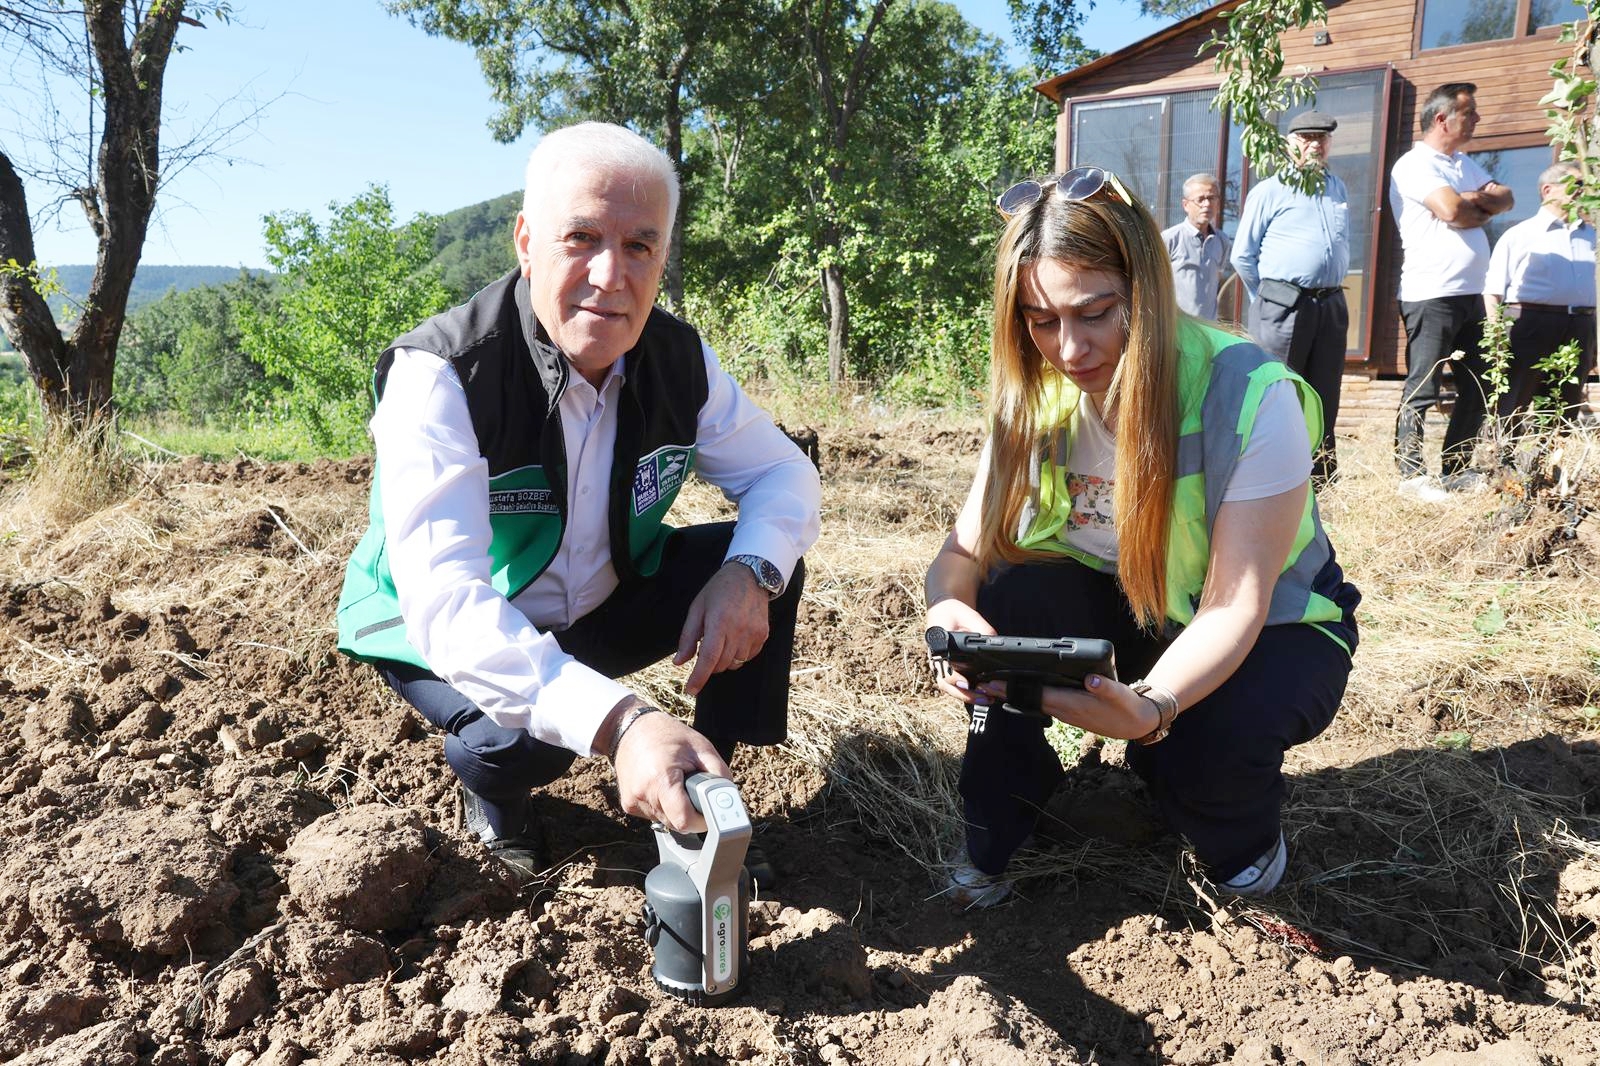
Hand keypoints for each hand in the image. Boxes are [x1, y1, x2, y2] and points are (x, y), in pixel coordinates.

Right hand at [611, 710, 731, 832]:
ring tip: (675, 783)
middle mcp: (643, 794)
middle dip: (690, 812)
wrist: (631, 729)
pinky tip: (662, 786)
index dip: (701, 820)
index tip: (708, 811)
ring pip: (665, 821)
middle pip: (676, 823)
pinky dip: (663, 806)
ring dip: (676, 809)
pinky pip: (654, 815)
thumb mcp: (702, 748)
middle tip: (692, 789)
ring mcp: (633, 801)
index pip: (684, 821)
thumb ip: (719, 775)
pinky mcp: (628, 805)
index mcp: (661, 779)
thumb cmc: (667, 735)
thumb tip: (729, 799)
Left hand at [675, 561, 770, 695]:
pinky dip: (738, 655)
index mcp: (718, 622)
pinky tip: (735, 639)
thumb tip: (679, 662)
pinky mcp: (763, 635)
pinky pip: (748, 657)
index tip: (690, 690)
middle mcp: (738, 630)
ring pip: (735, 663)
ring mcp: (753, 634)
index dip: (698, 677)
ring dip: (724, 660)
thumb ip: (688, 637)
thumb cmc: (719, 590)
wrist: (750, 575)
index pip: (708, 658)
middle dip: (709, 664)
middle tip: (706, 647)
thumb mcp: (697, 608)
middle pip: (721, 664)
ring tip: (722, 639)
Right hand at [925, 597, 994, 702]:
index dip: (954, 677)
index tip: (966, 683)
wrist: (944, 610)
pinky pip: (955, 686)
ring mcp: (941, 667)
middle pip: (945, 684)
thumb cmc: (953, 612)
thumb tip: (995, 643)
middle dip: (964, 694)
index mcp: (937, 646)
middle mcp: (936, 660)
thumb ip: (982, 628)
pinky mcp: (949, 670)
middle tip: (983, 697)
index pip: (942, 666)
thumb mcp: (968, 615)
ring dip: (967, 697)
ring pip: (950, 688)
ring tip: (987, 699)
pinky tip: (984, 695)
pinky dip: (968, 693)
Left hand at [978, 673, 1160, 740]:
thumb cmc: (1127, 708)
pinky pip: (1042, 703)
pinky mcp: (1069, 710)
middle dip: (1005, 692)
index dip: (1014, 689)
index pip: (1036, 695)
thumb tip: (1090, 679)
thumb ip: (1105, 687)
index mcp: (1072, 704)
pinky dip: (1028, 696)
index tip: (993, 684)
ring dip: (1013, 695)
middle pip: (1028, 699)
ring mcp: (1065, 712)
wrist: (1136, 724)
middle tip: (981, 682)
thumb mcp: (1120, 695)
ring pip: (1033, 702)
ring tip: (993, 684)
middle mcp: (1064, 710)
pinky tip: (1020, 689)